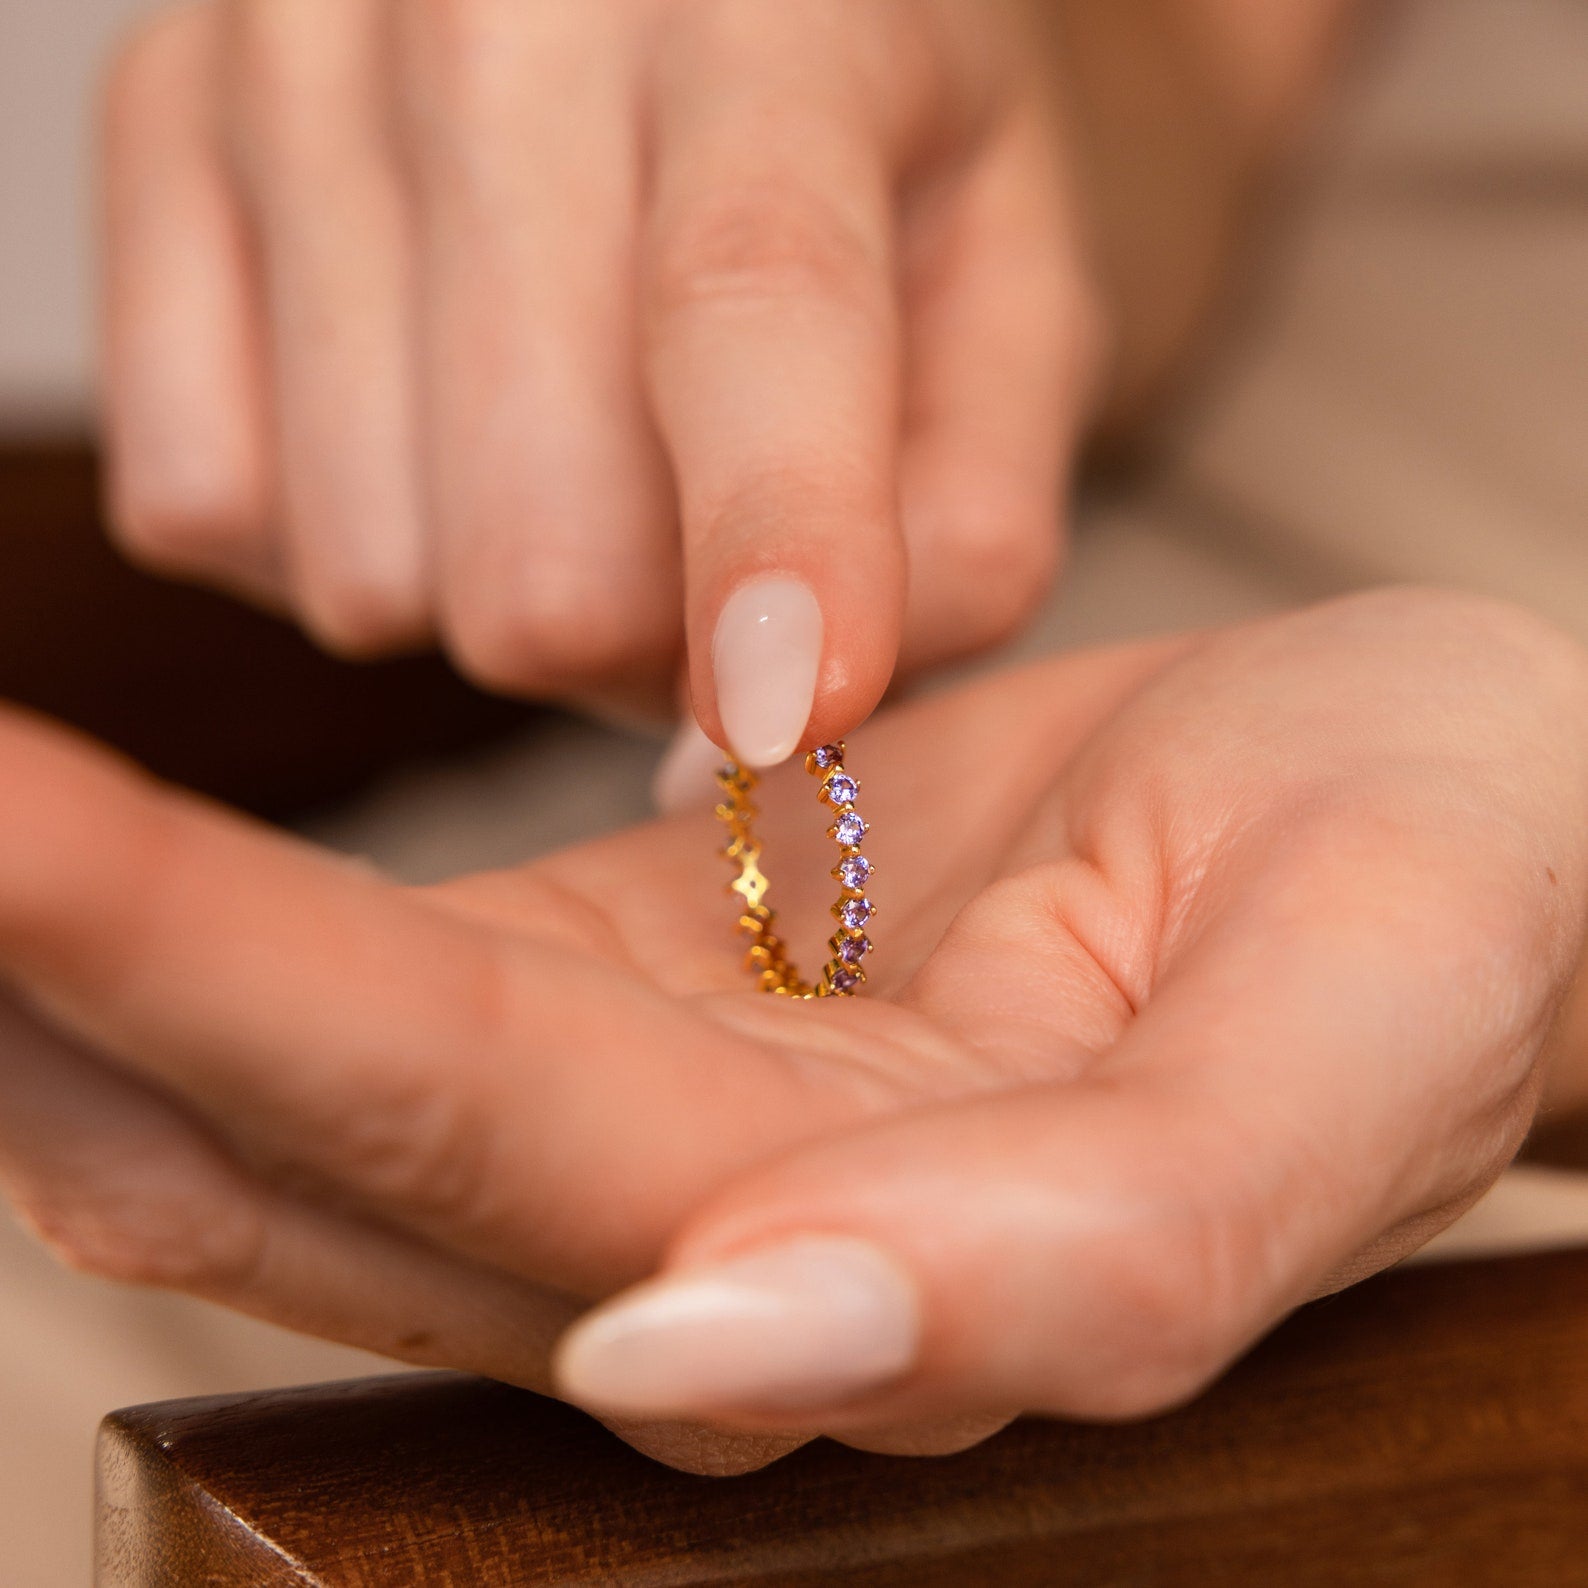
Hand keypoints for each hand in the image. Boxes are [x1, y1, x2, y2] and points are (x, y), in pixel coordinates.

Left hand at [2, 590, 1583, 1471]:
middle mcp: (732, 1225)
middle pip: (316, 1127)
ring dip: (105, 958)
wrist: (1460, 819)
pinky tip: (90, 854)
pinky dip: (232, 915)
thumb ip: (1089, 1257)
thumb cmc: (1456, 906)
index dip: (206, 980)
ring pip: (315, 1071)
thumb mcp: (1337, 1063)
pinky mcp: (673, 972)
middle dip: (73, 965)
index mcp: (880, 1278)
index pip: (462, 1142)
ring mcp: (681, 1096)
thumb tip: (730, 1357)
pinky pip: (401, 973)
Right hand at [99, 0, 1094, 740]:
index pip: (751, 297)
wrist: (689, 1)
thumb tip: (774, 735)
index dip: (774, 534)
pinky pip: (205, 502)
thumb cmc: (878, 176)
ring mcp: (288, 56)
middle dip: (638, 631)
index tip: (784, 719)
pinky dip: (340, 526)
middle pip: (537, 543)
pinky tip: (422, 422)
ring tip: (565, 453)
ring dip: (490, 587)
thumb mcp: (1009, 325)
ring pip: (369, 563)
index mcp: (769, 9)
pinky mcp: (150, 128)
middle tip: (692, 539)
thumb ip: (964, 531)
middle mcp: (493, 4)